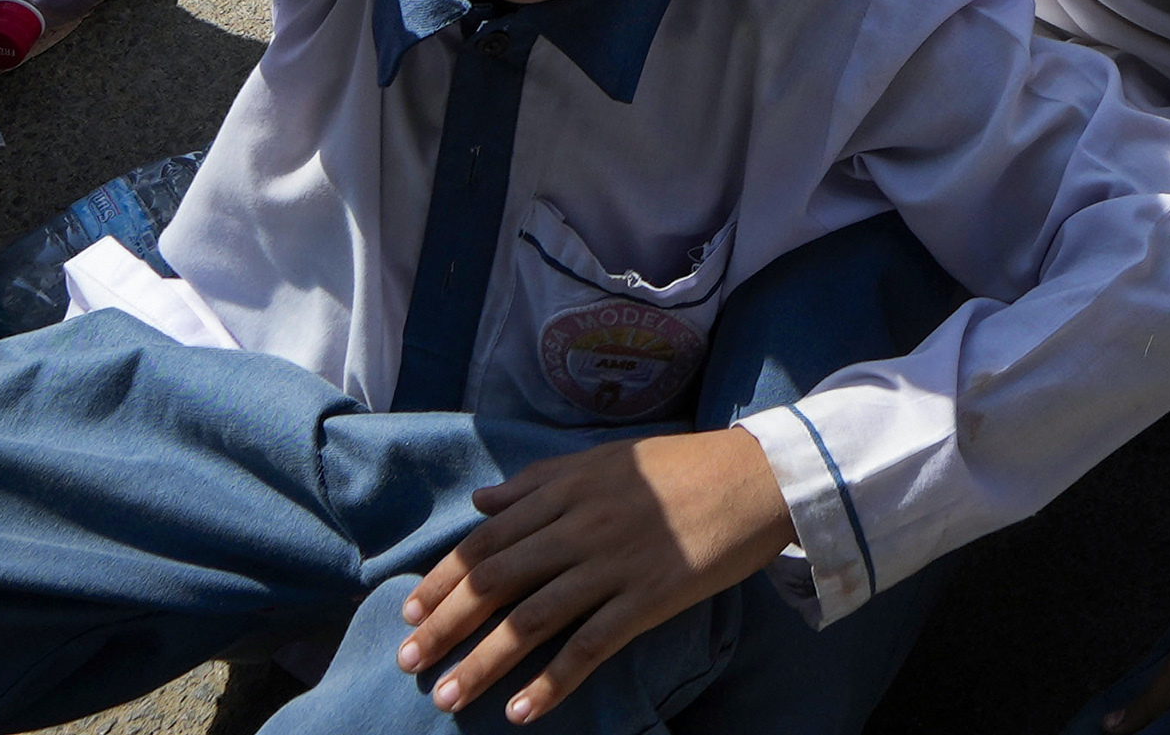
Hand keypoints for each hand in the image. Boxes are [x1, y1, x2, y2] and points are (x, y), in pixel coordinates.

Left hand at [393, 427, 788, 723]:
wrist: (761, 476)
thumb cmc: (683, 467)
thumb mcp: (606, 460)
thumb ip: (540, 481)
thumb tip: (481, 502)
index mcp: (568, 489)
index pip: (488, 539)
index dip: (443, 579)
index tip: (409, 614)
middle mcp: (583, 525)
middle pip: (498, 580)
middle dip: (446, 625)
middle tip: (408, 663)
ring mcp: (616, 563)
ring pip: (533, 619)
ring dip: (484, 663)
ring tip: (447, 698)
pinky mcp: (650, 597)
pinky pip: (591, 646)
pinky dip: (554, 682)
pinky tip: (523, 712)